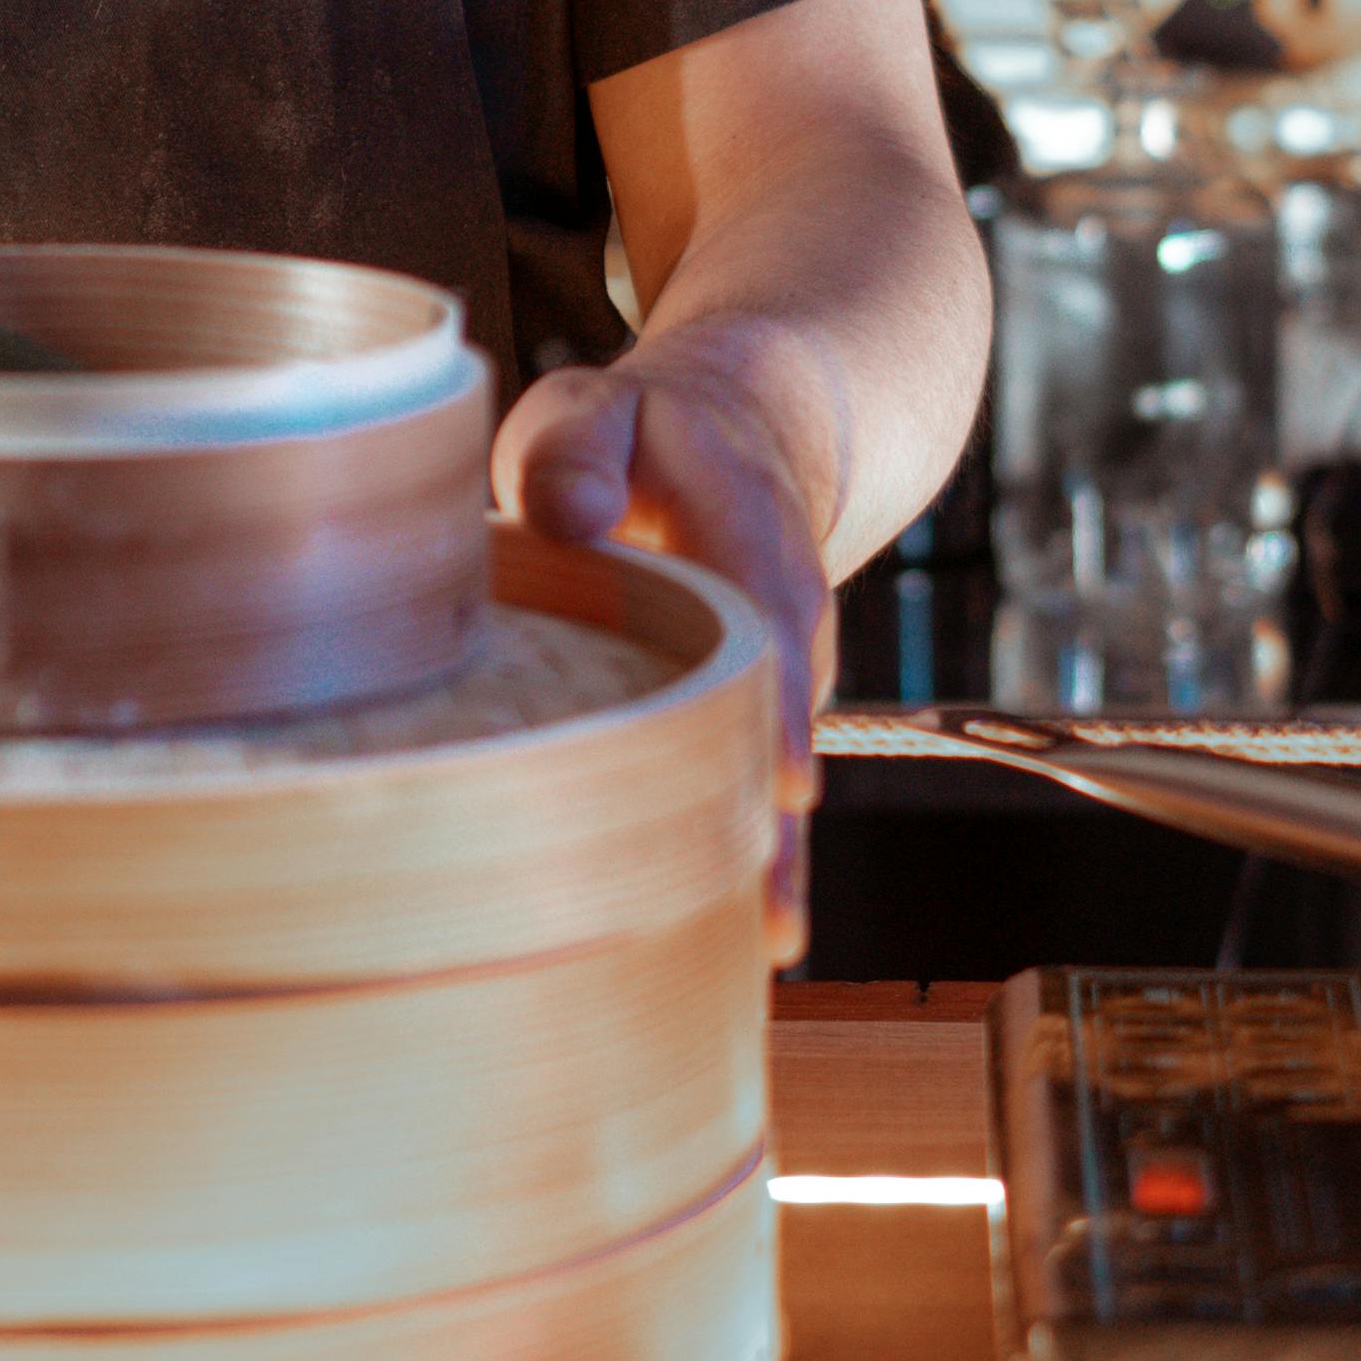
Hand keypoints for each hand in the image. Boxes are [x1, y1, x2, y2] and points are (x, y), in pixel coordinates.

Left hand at [495, 310, 843, 960]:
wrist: (750, 435)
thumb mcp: (598, 407)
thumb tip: (572, 517)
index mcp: (749, 530)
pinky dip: (744, 861)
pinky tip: (714, 946)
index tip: (785, 786)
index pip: (773, 621)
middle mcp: (785, 616)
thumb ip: (578, 450)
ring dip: (771, 863)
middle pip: (788, 727)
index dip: (777, 705)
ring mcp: (781, 673)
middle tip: (772, 927)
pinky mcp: (755, 715)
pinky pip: (754, 786)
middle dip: (782, 827)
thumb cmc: (642, 436)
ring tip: (758, 953)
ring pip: (778, 775)